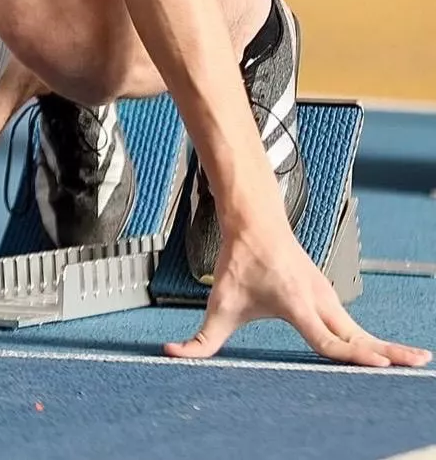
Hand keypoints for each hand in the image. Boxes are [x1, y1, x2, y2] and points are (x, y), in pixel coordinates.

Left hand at [165, 220, 431, 366]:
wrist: (255, 220)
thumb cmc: (240, 260)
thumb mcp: (219, 303)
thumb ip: (200, 338)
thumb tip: (173, 354)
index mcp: (297, 304)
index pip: (328, 338)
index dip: (351, 354)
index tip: (377, 363)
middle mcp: (319, 300)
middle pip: (358, 335)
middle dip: (387, 352)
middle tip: (416, 364)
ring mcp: (327, 297)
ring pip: (360, 330)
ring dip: (386, 347)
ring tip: (415, 362)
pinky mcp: (329, 296)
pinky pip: (355, 325)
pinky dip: (373, 340)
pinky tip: (389, 355)